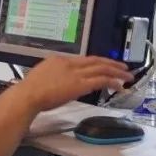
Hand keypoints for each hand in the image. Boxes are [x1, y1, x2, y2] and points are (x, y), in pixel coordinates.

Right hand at [13, 56, 132, 110]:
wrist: (29, 95)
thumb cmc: (30, 90)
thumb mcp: (41, 76)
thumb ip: (54, 75)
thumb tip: (61, 82)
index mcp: (59, 60)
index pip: (82, 60)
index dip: (96, 63)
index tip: (103, 67)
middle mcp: (69, 63)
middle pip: (96, 60)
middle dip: (111, 63)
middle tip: (123, 67)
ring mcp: (76, 73)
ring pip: (102, 69)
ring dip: (117, 72)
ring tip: (127, 76)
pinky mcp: (81, 84)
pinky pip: (102, 80)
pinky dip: (112, 82)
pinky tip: (119, 86)